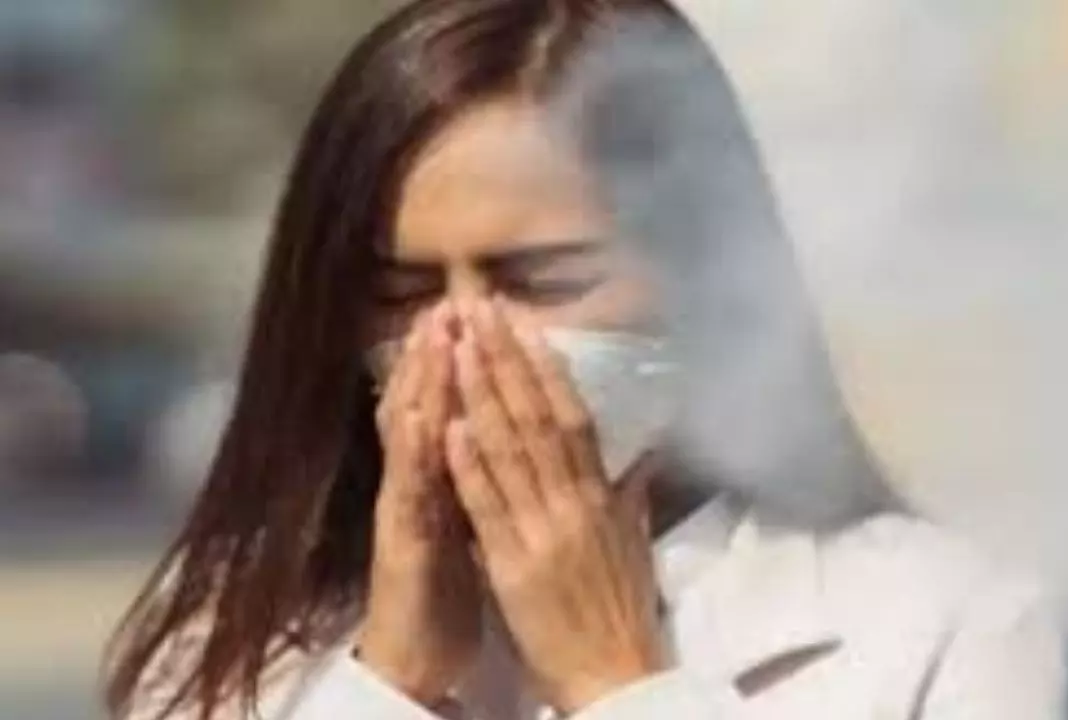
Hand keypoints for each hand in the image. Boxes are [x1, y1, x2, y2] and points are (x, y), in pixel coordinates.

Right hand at [357, 305, 481, 707]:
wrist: (413, 652)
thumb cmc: (448, 586)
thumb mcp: (479, 521)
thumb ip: (491, 476)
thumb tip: (519, 438)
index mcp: (451, 473)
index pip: (463, 404)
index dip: (476, 359)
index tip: (492, 311)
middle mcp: (424, 480)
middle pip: (431, 405)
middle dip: (443, 352)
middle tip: (453, 298)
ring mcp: (407, 506)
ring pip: (412, 434)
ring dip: (422, 382)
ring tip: (431, 333)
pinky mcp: (399, 541)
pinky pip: (408, 491)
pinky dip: (414, 452)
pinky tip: (420, 416)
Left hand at [444, 298, 665, 713]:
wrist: (620, 676)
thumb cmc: (623, 611)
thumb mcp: (632, 542)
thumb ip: (630, 493)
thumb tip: (642, 454)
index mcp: (602, 495)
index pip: (572, 415)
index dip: (545, 365)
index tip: (521, 322)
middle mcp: (576, 502)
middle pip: (539, 418)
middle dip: (507, 360)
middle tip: (481, 308)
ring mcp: (546, 531)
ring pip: (512, 451)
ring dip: (483, 395)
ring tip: (459, 345)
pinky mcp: (516, 567)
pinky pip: (490, 508)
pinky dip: (471, 466)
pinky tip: (451, 426)